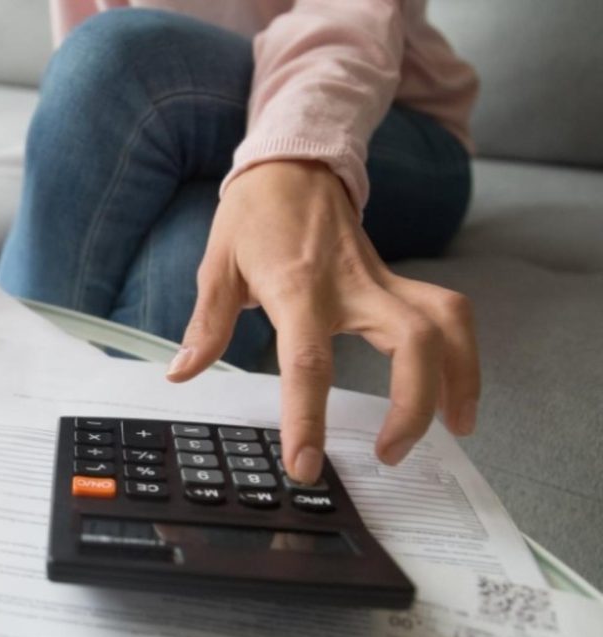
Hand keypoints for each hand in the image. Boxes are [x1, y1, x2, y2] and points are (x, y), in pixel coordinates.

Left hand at [167, 161, 478, 482]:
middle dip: (413, 405)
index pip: (309, 362)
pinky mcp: (398, 281)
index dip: (308, 417)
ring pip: (447, 325)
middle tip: (391, 452)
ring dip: (460, 378)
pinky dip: (462, 353)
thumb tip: (182, 372)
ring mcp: (382, 281)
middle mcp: (352, 285)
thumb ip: (206, 325)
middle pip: (412, 343)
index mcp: (298, 288)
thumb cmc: (254, 215)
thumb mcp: (218, 266)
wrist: (293, 164)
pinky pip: (448, 314)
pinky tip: (455, 391)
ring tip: (455, 428)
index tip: (306, 464)